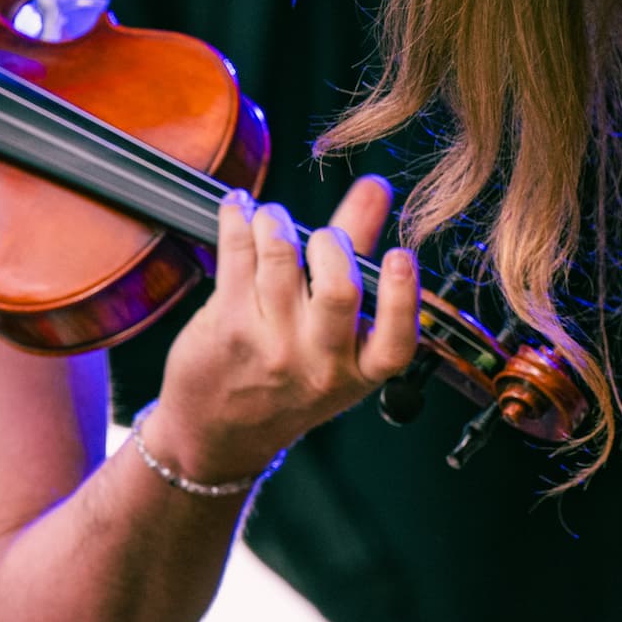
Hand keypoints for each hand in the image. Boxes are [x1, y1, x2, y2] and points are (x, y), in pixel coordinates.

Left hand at [149, 176, 419, 481]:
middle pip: (339, 290)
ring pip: (281, 259)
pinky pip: (237, 255)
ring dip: (277, 222)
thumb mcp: (336, 341)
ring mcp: (271, 346)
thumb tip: (377, 187)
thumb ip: (358, 258)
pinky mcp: (227, 326)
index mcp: (358, 372)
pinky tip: (239, 211)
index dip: (403, 297)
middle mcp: (318, 364)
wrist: (218, 434)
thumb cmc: (285, 381)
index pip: (396, 342)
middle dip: (332, 243)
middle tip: (322, 239)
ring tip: (272, 220)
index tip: (401, 257)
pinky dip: (238, 219)